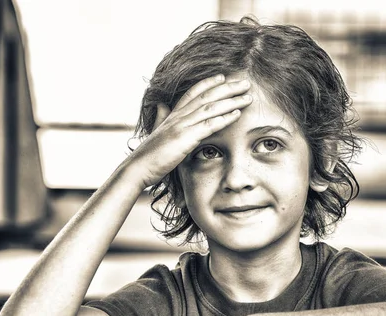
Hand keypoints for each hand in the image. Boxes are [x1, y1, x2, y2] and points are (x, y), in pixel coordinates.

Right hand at [124, 75, 252, 188]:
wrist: (138, 168)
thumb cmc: (148, 155)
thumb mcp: (155, 131)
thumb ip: (161, 117)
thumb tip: (161, 105)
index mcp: (172, 115)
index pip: (192, 93)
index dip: (208, 84)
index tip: (222, 77)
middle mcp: (178, 116)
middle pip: (206, 96)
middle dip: (227, 88)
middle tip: (244, 83)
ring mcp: (181, 126)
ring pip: (210, 108)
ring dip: (231, 101)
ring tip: (247, 97)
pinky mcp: (185, 138)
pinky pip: (209, 125)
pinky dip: (224, 118)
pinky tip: (237, 115)